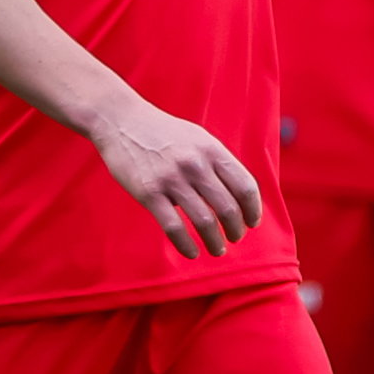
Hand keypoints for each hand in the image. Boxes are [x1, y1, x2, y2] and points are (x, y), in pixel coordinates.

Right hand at [85, 93, 260, 257]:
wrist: (121, 120)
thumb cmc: (162, 132)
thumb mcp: (197, 138)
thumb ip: (216, 162)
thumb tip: (236, 194)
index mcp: (211, 150)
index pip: (245, 186)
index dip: (252, 210)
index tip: (251, 222)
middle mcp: (195, 164)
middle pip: (228, 208)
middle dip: (235, 230)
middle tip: (235, 238)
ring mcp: (171, 179)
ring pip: (204, 221)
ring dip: (214, 242)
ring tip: (216, 249)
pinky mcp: (149, 192)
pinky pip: (174, 227)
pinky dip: (186, 245)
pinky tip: (191, 252)